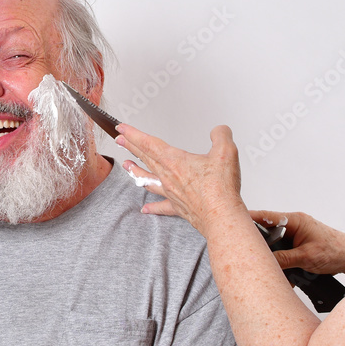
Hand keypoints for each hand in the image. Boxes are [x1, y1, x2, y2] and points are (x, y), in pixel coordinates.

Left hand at [115, 123, 246, 235]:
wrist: (220, 216)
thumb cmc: (219, 188)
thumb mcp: (225, 152)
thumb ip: (221, 136)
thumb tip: (219, 131)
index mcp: (174, 161)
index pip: (149, 143)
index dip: (133, 134)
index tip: (121, 128)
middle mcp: (168, 177)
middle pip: (145, 158)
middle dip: (131, 147)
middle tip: (119, 140)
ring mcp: (171, 193)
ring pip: (148, 180)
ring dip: (135, 171)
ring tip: (126, 165)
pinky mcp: (178, 207)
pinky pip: (161, 206)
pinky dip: (152, 207)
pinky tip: (145, 209)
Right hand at [250, 210, 344, 277]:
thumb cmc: (336, 250)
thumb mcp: (306, 257)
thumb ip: (284, 259)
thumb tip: (265, 262)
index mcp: (294, 221)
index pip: (265, 217)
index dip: (247, 220)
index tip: (232, 224)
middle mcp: (292, 225)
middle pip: (265, 232)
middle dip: (257, 244)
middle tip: (247, 253)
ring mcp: (293, 234)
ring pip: (272, 244)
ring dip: (270, 255)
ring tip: (267, 265)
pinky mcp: (295, 244)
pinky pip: (280, 251)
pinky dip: (279, 262)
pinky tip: (281, 271)